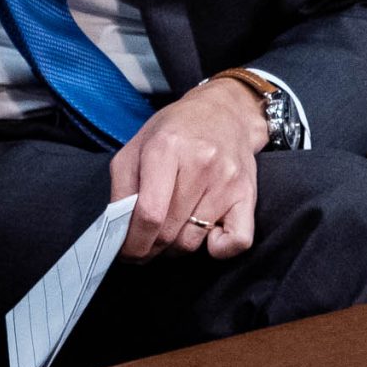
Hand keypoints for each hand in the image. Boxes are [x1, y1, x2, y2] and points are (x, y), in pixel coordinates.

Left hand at [109, 77, 269, 262]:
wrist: (224, 113)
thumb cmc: (174, 132)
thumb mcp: (136, 147)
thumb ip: (122, 187)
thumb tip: (118, 230)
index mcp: (166, 148)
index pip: (148, 213)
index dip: (133, 242)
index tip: (125, 253)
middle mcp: (200, 164)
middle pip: (169, 231)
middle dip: (149, 248)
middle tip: (141, 247)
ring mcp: (227, 182)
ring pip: (194, 240)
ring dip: (176, 247)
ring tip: (169, 231)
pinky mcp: (248, 195)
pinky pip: (237, 242)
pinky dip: (217, 249)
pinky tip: (205, 236)